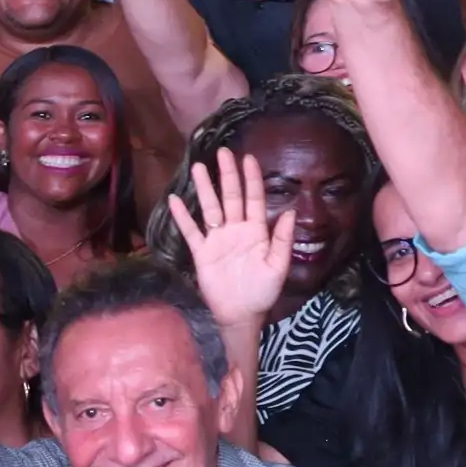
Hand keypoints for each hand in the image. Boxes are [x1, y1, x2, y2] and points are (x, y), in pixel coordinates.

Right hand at [166, 150, 295, 331]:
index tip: (249, 157)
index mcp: (257, 231)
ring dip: (204, 189)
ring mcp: (218, 240)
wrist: (241, 314)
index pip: (254, 199)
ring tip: (197, 167)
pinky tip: (175, 199)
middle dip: (227, 175)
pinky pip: (191, 232)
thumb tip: (290, 211)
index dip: (252, 179)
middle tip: (223, 152)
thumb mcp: (278, 266)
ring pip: (210, 209)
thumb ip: (283, 239)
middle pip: (231, 197)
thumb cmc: (263, 291)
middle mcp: (236, 230)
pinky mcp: (202, 253)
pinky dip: (183, 217)